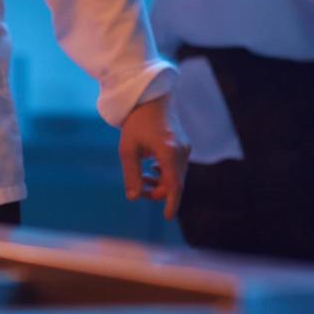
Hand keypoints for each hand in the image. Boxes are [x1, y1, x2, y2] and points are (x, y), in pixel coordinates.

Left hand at [117, 94, 189, 220]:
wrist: (150, 96)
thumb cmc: (135, 121)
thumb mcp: (128, 148)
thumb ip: (131, 174)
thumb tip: (133, 198)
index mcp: (169, 152)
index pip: (174, 185)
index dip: (171, 203)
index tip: (167, 217)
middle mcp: (182, 151)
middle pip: (175, 183)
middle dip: (159, 192)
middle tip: (140, 191)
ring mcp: (185, 147)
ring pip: (177, 175)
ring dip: (162, 182)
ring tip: (144, 179)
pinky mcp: (183, 144)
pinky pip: (178, 166)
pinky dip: (167, 172)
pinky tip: (153, 169)